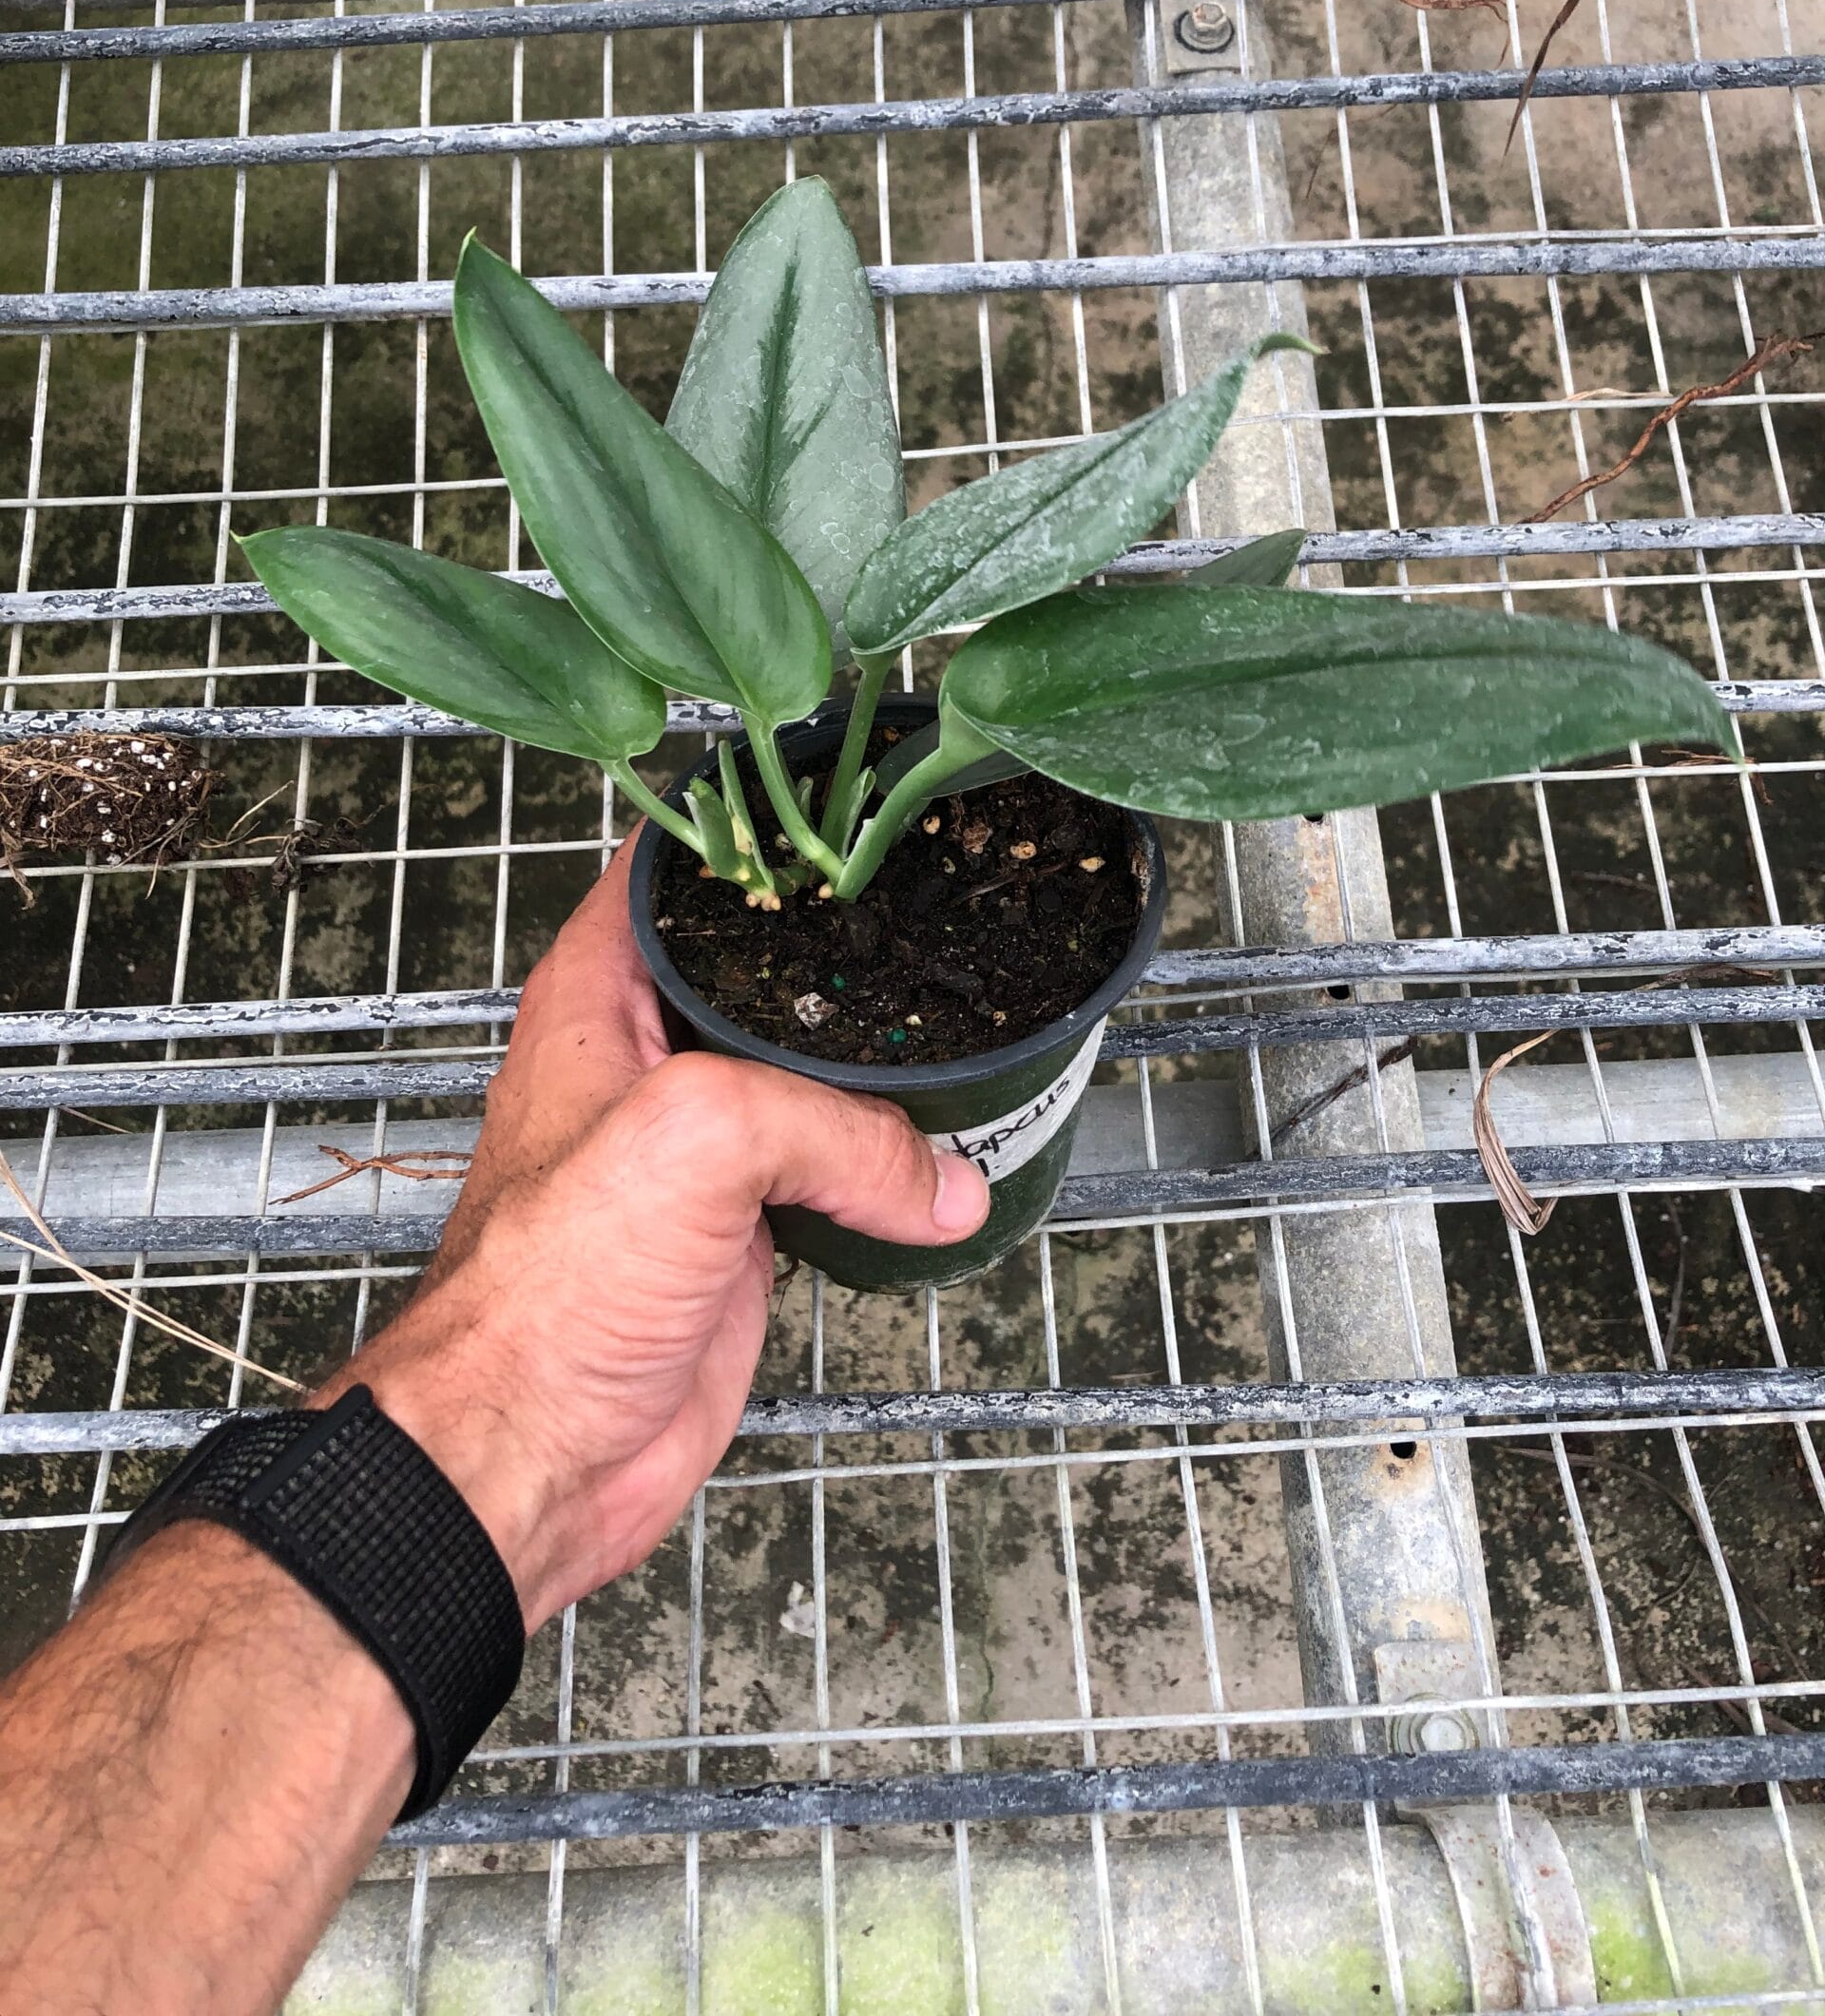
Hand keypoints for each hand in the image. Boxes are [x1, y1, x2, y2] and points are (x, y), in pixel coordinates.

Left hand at [322, 832, 989, 1630]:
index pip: (677, 863)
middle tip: (942, 904)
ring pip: (806, 1072)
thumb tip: (941, 1175)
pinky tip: (946, 1155)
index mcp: (597, 996)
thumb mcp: (698, 1140)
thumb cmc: (546, 1292)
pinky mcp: (738, 1230)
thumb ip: (835, 1127)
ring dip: (878, 1064)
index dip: (756, 819)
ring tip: (967, 1019)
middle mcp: (643, 1057)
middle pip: (758, 964)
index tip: (845, 790)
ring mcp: (694, 1147)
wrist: (530, 1454)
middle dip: (845, 944)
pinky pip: (834, 1172)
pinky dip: (891, 1166)